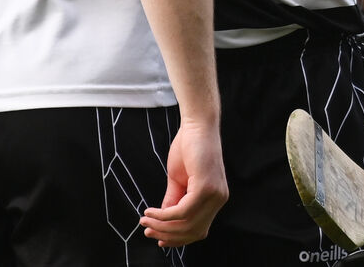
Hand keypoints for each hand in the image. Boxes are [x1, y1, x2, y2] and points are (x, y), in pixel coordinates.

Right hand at [138, 119, 227, 247]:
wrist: (197, 124)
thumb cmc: (188, 147)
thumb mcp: (178, 178)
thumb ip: (174, 199)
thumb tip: (164, 219)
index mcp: (214, 199)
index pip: (198, 229)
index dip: (178, 238)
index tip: (158, 239)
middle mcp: (218, 200)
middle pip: (193, 231)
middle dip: (168, 235)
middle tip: (147, 231)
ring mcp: (215, 195)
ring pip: (188, 224)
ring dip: (163, 226)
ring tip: (145, 221)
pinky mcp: (207, 187)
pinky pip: (184, 211)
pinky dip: (166, 215)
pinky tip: (152, 211)